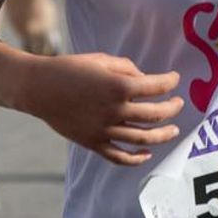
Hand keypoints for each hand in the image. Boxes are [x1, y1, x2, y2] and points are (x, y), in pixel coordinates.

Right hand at [18, 52, 182, 165]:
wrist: (38, 88)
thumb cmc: (69, 68)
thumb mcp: (100, 59)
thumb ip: (126, 68)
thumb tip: (144, 80)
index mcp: (118, 86)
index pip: (156, 86)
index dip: (170, 81)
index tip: (174, 79)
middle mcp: (114, 110)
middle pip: (155, 114)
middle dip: (172, 108)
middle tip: (178, 103)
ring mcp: (104, 130)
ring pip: (142, 138)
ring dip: (163, 134)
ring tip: (173, 130)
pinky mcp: (93, 142)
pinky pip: (120, 156)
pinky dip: (136, 158)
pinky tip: (147, 154)